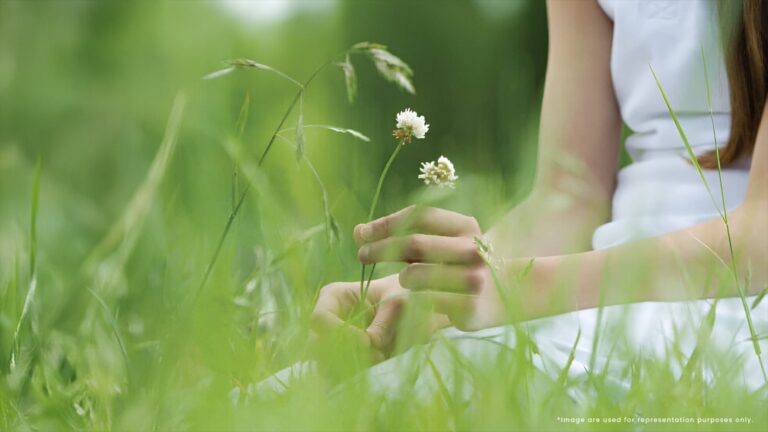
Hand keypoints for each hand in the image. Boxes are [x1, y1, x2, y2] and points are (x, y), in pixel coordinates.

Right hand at [309, 274, 446, 363]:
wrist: (412, 306)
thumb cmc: (403, 294)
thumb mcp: (398, 302)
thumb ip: (383, 323)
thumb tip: (370, 344)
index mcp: (333, 296)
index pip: (319, 318)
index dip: (338, 333)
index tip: (366, 342)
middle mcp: (326, 320)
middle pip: (315, 345)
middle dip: (343, 354)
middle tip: (375, 355)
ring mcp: (331, 341)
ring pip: (323, 364)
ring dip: (349, 367)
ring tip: (379, 360)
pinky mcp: (341, 358)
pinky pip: (335, 375)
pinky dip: (353, 377)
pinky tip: (372, 369)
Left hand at [354, 206, 509, 330]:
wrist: (505, 297)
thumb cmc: (459, 264)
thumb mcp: (440, 242)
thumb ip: (402, 235)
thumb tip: (358, 232)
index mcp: (466, 226)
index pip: (419, 215)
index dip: (386, 223)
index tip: (362, 234)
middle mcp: (473, 250)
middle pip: (414, 243)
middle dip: (380, 248)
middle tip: (361, 255)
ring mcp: (473, 280)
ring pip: (414, 275)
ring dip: (401, 277)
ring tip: (405, 280)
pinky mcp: (468, 308)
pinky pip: (422, 301)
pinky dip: (410, 299)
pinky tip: (413, 299)